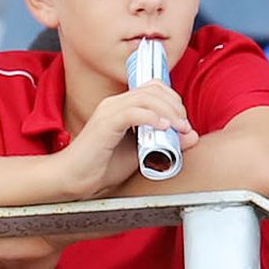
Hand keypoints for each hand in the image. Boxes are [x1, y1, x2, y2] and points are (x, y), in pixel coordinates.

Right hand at [56, 86, 197, 200]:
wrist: (75, 180)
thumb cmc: (104, 167)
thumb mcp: (144, 154)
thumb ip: (167, 142)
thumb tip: (192, 135)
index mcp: (123, 106)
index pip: (153, 88)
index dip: (173, 100)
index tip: (183, 122)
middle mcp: (115, 103)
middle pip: (153, 90)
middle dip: (175, 105)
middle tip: (184, 126)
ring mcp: (109, 111)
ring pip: (146, 98)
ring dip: (168, 112)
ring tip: (179, 128)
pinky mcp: (105, 124)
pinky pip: (132, 112)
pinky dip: (151, 117)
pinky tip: (163, 128)